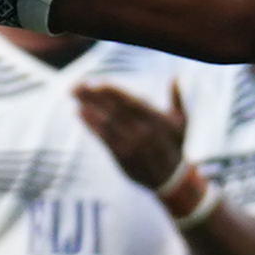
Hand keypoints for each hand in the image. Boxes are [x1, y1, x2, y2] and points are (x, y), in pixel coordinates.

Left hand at [72, 77, 190, 190]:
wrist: (172, 178)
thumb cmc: (175, 145)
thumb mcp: (181, 122)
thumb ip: (176, 98)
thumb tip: (175, 76)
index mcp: (155, 120)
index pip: (130, 102)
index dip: (112, 92)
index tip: (96, 82)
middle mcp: (142, 131)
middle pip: (114, 109)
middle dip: (94, 96)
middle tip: (76, 84)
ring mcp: (130, 144)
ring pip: (105, 122)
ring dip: (88, 107)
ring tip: (73, 94)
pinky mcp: (120, 155)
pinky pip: (103, 137)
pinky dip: (90, 124)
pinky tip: (79, 112)